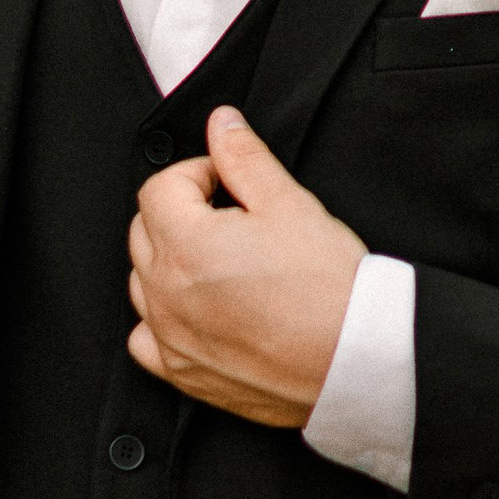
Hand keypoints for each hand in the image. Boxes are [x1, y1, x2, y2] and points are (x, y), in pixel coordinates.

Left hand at [126, 108, 364, 429]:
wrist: (356, 358)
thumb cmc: (328, 288)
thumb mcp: (289, 203)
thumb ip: (244, 157)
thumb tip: (222, 124)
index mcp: (186, 245)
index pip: (159, 187)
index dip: (198, 173)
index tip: (230, 180)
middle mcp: (166, 294)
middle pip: (144, 231)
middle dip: (181, 212)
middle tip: (233, 216)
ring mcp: (171, 338)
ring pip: (142, 282)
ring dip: (168, 262)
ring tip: (220, 261)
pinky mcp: (185, 373)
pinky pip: (146, 339)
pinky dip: (163, 319)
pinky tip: (199, 310)